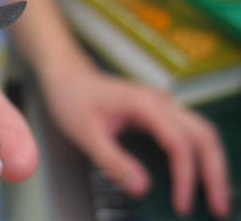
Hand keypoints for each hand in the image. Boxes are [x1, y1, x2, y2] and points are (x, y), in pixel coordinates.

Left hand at [42, 62, 230, 218]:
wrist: (66, 78)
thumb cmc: (72, 99)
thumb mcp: (86, 135)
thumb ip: (113, 161)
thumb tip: (142, 188)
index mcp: (143, 104)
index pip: (178, 142)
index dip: (184, 176)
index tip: (180, 203)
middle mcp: (160, 102)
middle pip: (203, 135)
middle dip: (214, 172)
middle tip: (217, 206)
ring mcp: (162, 105)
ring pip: (201, 132)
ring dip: (211, 164)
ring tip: (214, 196)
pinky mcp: (159, 113)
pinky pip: (189, 133)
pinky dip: (199, 155)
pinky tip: (198, 176)